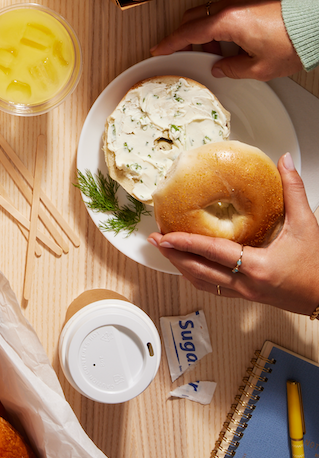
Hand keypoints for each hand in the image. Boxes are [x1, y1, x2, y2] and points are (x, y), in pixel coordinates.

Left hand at [148, 154, 318, 314]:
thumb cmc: (318, 266)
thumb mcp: (306, 225)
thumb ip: (294, 190)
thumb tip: (285, 160)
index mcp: (258, 267)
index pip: (213, 252)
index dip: (186, 243)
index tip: (165, 236)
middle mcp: (246, 284)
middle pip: (199, 272)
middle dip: (173, 256)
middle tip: (155, 240)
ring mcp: (245, 294)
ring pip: (203, 283)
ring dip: (181, 266)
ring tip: (164, 250)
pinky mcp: (246, 297)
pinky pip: (213, 287)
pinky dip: (196, 275)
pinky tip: (188, 264)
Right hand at [151, 0, 301, 80]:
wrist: (313, 28)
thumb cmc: (290, 44)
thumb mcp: (258, 68)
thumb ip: (231, 69)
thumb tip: (219, 67)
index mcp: (227, 22)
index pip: (189, 33)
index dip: (170, 43)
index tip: (158, 49)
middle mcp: (229, 7)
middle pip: (192, 18)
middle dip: (184, 36)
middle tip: (186, 53)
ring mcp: (238, 1)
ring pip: (205, 13)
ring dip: (202, 31)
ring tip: (214, 52)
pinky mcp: (247, 1)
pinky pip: (220, 11)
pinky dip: (216, 25)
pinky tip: (227, 42)